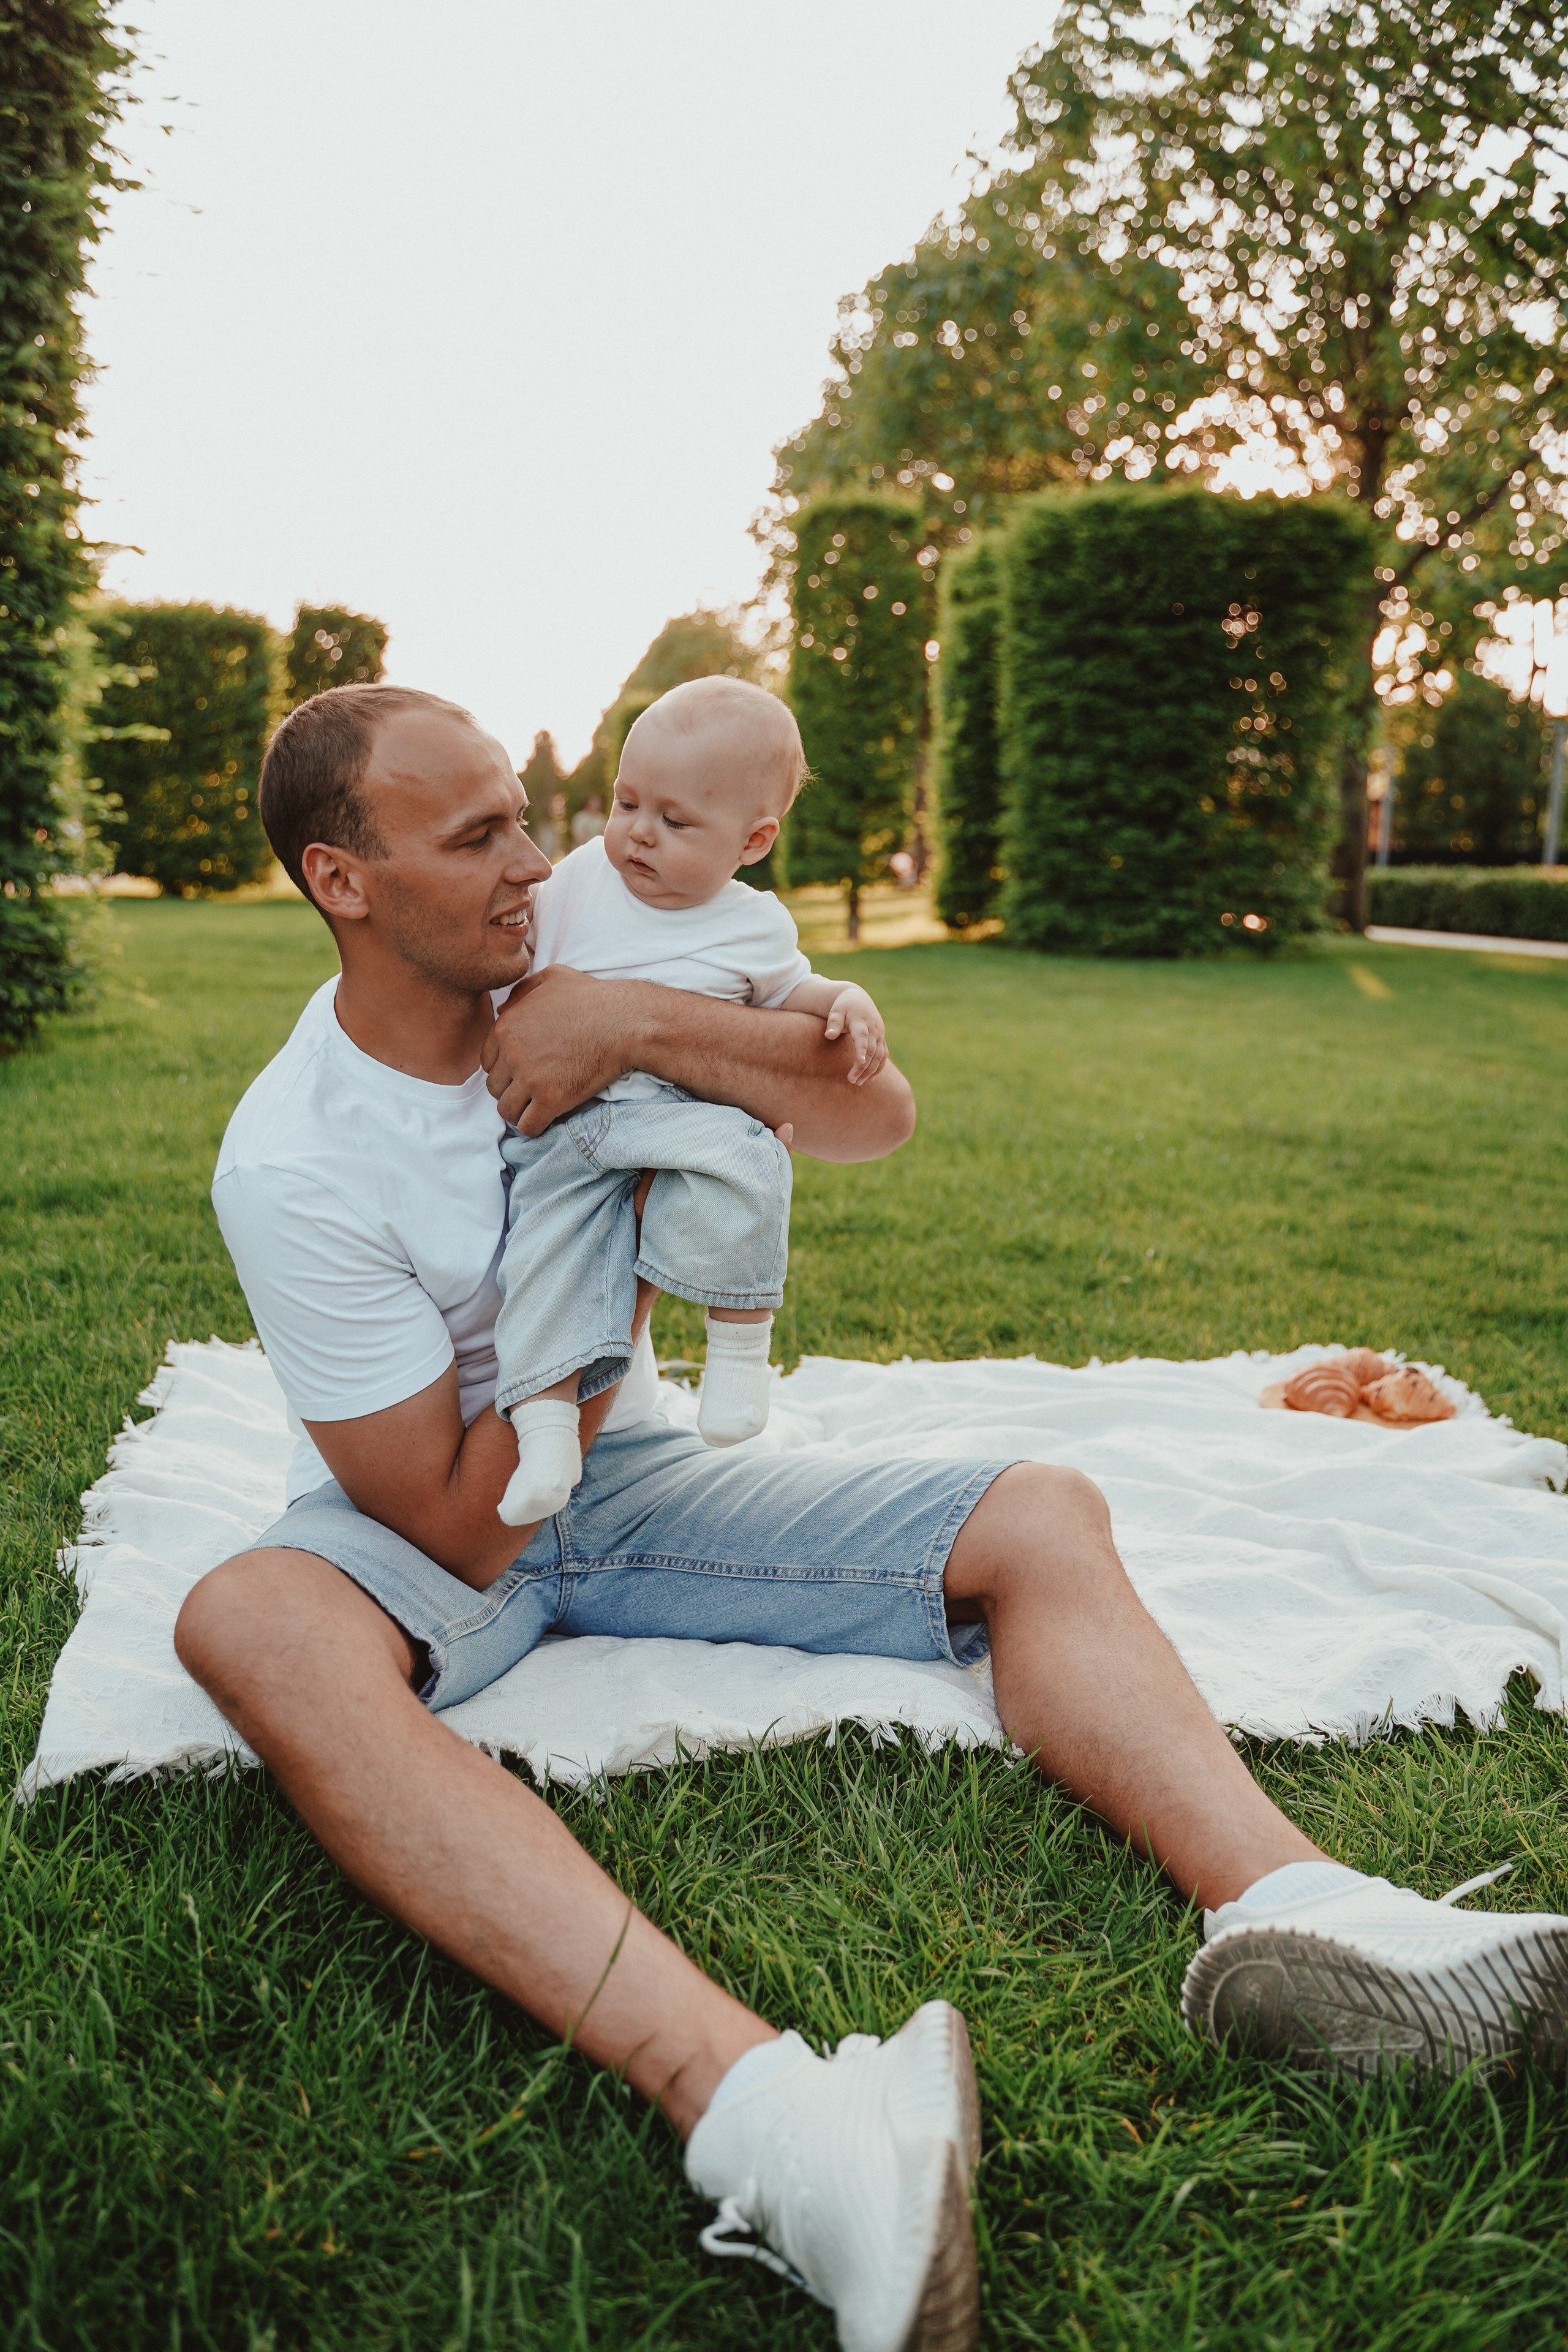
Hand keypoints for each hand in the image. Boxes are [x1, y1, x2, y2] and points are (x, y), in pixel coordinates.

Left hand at [481, 966, 635, 1133]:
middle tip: (532, 1092)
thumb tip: (500, 1010)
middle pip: (494, 1088)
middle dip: (511, 1092)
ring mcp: (530, 1078)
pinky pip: (528, 1126)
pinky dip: (534, 1127)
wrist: (625, 1021)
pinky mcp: (551, 1099)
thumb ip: (520, 992)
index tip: (522, 1073)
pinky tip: (547, 1120)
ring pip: (506, 1110)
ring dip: (519, 1113)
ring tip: (536, 1110)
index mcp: (506, 1027)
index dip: (504, 1070)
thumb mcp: (551, 978)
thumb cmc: (593, 997)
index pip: (487, 1062)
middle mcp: (512, 1054)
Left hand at [822, 985, 886, 1086]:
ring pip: (880, 1056)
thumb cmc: (843, 1006)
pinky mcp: (882, 1040)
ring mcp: (880, 1035)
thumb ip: (833, 1023)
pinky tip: (870, 1079)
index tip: (859, 1062)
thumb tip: (829, 1035)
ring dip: (871, 1071)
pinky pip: (884, 1056)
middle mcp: (874, 1029)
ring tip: (858, 1082)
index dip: (862, 1049)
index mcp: (861, 1022)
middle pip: (871, 1051)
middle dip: (863, 1067)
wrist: (858, 999)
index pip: (862, 1037)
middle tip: (851, 1080)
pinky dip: (879, 1068)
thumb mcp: (836, 1011)